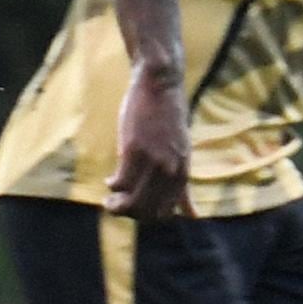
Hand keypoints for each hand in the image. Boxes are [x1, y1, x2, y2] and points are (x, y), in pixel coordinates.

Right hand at [104, 62, 193, 220]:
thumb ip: (183, 184)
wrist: (160, 86)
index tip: (135, 209)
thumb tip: (193, 216)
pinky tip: (109, 180)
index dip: (147, 217)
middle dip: (130, 214)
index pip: (167, 212)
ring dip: (116, 205)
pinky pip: (120, 182)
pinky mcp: (134, 149)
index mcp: (183, 171)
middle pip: (148, 211)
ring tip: (110, 198)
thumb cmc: (167, 120)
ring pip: (132, 201)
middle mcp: (171, 169)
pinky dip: (112, 186)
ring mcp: (153, 160)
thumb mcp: (182, 153)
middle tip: (117, 205)